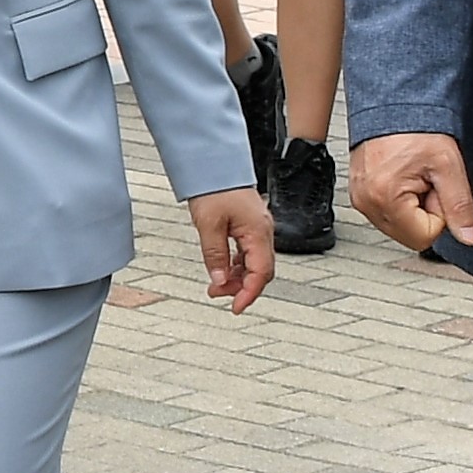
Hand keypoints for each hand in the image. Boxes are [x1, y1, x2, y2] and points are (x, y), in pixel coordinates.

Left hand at [191, 189, 274, 311]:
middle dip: (241, 288)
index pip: (261, 273)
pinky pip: (248, 254)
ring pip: (254, 264)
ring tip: (214, 285)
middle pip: (261, 272)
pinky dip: (236, 266)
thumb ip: (215, 255)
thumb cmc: (214, 189)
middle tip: (217, 294)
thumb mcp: (209, 224)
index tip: (235, 308)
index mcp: (258, 233)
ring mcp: (258, 230)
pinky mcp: (250, 227)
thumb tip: (219, 282)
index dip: (249, 294)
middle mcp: (263, 233)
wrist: (215, 164)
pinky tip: (222, 269)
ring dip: (237, 277)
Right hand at [351, 131, 472, 254]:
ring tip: (413, 176)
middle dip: (424, 212)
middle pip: (409, 235)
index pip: (424, 237)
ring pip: (399, 225)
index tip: (435, 187)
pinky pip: (386, 213)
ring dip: (412, 206)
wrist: (394, 105)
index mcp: (384, 198)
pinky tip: (402, 176)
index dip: (439, 214)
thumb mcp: (448, 166)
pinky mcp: (358, 193)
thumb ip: (460, 206)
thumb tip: (469, 237)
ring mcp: (359, 198)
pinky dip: (399, 199)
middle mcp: (366, 202)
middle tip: (425, 181)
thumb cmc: (416, 128)